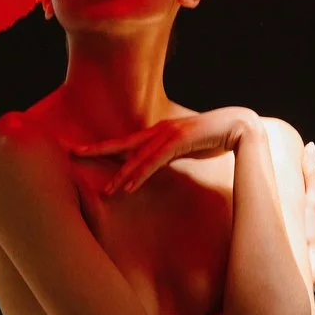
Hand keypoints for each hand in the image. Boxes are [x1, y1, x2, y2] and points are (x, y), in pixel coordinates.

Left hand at [72, 107, 256, 197]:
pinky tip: (130, 186)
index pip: (127, 142)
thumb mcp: (185, 148)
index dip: (105, 147)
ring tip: (106, 189)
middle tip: (75, 154)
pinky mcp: (180, 141)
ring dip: (121, 174)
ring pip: (138, 157)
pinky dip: (141, 174)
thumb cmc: (214, 136)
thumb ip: (169, 154)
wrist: (239, 125)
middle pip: (123, 144)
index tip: (83, 150)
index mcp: (159, 132)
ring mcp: (169, 134)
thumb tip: (156, 165)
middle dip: (98, 150)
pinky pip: (156, 161)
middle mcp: (159, 130)